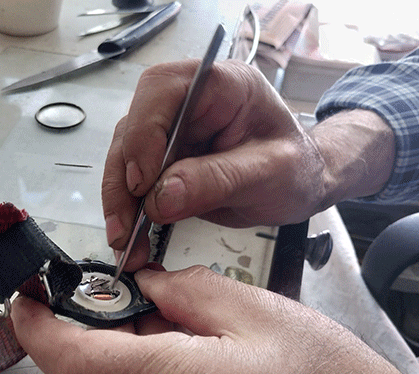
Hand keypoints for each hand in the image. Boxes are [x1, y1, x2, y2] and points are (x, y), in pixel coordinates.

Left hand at [11, 266, 418, 373]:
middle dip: (123, 331)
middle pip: (110, 373)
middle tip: (160, 303)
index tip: (25, 302)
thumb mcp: (264, 316)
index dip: (37, 326)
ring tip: (216, 344)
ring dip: (157, 360)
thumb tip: (145, 285)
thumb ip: (188, 291)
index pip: (72, 358)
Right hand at [102, 60, 394, 271]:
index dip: (145, 133)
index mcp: (222, 84)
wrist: (299, 185)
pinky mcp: (161, 158)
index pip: (163, 90)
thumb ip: (218, 180)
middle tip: (125, 227)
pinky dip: (127, 212)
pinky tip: (128, 240)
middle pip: (133, 127)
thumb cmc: (296, 169)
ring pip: (125, 158)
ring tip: (125, 245)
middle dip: (123, 180)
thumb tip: (160, 198)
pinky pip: (132, 181)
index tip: (142, 182)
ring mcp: (171, 129)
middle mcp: (188, 100)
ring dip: (119, 202)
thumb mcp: (269, 175)